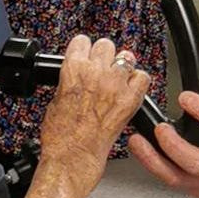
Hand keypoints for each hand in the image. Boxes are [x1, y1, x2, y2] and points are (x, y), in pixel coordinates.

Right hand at [37, 34, 151, 185]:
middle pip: (106, 45)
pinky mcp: (130, 100)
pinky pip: (143, 78)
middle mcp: (96, 72)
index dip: (84, 50)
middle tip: (101, 68)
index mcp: (73, 68)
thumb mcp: (55, 99)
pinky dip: (138, 81)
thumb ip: (69, 81)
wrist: (72, 156)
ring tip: (116, 79)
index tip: (85, 55)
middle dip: (104, 56)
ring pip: (126, 57)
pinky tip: (130, 89)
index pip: (82, 41)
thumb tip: (77, 77)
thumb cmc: (60, 135)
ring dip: (121, 67)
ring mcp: (115, 85)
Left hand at [127, 73, 198, 197]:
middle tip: (160, 128)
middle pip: (196, 161)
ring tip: (137, 141)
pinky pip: (168, 180)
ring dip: (152, 159)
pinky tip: (140, 151)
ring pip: (175, 177)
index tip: (185, 97)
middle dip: (173, 144)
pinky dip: (151, 165)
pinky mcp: (192, 187)